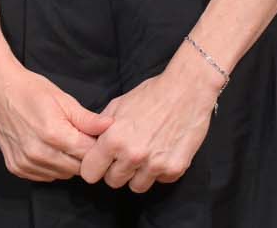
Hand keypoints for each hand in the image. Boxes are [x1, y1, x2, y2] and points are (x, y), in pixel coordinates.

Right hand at [0, 54, 113, 182]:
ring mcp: (26, 162)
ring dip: (67, 162)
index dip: (96, 146)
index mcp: (54, 134)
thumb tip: (110, 127)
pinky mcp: (17, 167)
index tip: (96, 138)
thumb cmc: (30, 90)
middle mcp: (39, 153)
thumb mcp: (63, 100)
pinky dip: (51, 166)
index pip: (89, 154)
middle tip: (78, 138)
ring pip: (62, 174)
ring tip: (61, 141)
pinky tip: (47, 148)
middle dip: (83, 155)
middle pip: (77, 168)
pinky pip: (45, 176)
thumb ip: (87, 119)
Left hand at [77, 52, 222, 191]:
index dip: (94, 167)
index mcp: (114, 139)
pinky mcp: (175, 169)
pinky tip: (162, 151)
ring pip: (136, 186)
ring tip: (144, 154)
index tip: (100, 163)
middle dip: (116, 170)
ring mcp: (155, 164)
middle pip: (113, 182)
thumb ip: (101, 128)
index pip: (90, 172)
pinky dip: (159, 171)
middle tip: (125, 155)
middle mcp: (133, 155)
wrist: (186, 91)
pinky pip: (159, 181)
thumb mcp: (117, 105)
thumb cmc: (151, 95)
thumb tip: (91, 143)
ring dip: (138, 174)